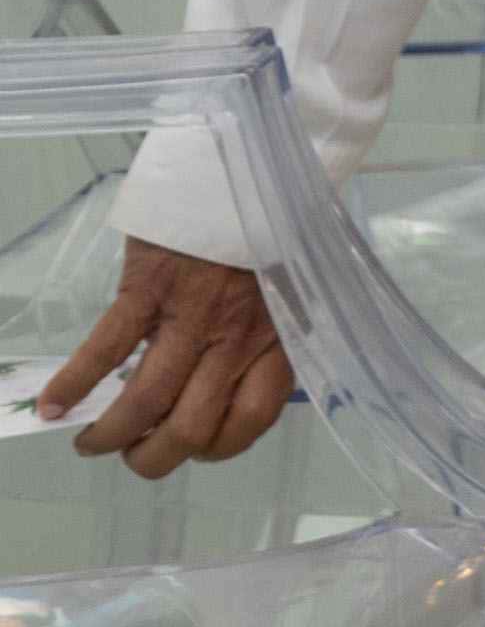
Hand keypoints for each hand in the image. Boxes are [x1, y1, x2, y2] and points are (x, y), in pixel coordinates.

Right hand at [33, 238, 294, 474]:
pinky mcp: (150, 287)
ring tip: (91, 441)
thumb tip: (226, 388)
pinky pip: (107, 349)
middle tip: (133, 454)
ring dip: (110, 435)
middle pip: (191, 428)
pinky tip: (55, 404)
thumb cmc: (266, 234)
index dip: (216, 448)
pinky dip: (74, 383)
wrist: (238, 169)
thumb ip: (267, 339)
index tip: (193, 448)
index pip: (252, 421)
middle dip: (154, 458)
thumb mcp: (287, 293)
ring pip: (145, 402)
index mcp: (278, 339)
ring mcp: (193, 314)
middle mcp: (238, 336)